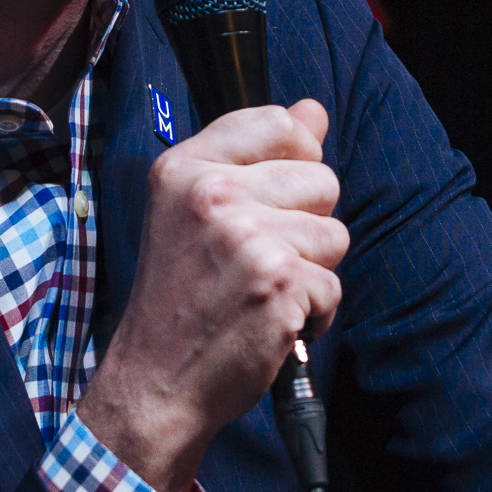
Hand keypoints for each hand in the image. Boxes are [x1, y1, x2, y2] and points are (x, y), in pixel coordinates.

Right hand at [75, 99, 346, 491]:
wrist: (155, 381)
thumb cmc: (179, 298)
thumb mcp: (196, 211)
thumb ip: (256, 155)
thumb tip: (315, 109)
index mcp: (184, 167)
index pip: (280, 122)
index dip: (296, 159)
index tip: (273, 198)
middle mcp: (211, 194)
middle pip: (321, 179)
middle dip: (306, 224)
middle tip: (254, 261)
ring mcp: (245, 238)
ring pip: (335, 234)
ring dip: (311, 271)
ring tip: (261, 292)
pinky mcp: (277, 284)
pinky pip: (333, 285)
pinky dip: (313, 313)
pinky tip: (270, 322)